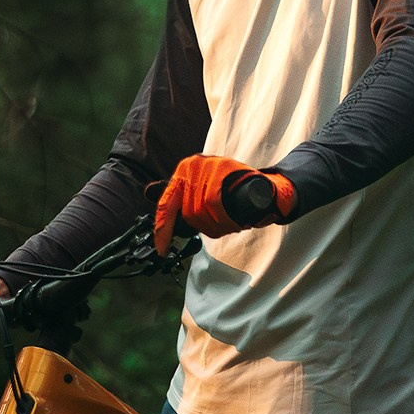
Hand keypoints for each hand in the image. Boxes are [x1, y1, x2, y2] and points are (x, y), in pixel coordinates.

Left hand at [153, 155, 296, 253]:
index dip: (163, 229)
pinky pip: (213, 202)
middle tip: (222, 228)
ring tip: (231, 224)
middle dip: (205, 228)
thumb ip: (180, 199)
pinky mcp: (221, 167)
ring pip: (200, 210)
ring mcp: (206, 164)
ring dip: (217, 226)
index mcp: (183, 172)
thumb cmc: (233, 194)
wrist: (264, 189)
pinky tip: (234, 223)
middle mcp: (190, 165)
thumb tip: (148, 194)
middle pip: (187, 212)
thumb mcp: (204, 195)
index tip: (161, 249)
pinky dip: (222, 218)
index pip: (166, 204)